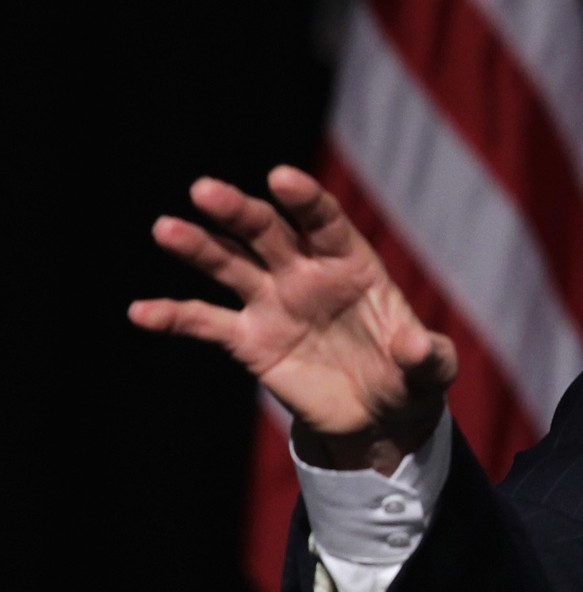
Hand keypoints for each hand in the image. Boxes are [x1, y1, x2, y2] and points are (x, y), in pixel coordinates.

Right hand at [128, 166, 455, 472]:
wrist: (380, 413)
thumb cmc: (412, 375)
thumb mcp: (433, 368)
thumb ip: (426, 354)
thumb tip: (412, 346)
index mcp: (352, 263)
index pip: (324, 221)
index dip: (305, 199)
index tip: (281, 178)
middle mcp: (306, 272)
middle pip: (267, 232)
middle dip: (238, 211)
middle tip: (205, 190)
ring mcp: (274, 303)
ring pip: (230, 266)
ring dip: (199, 247)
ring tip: (166, 228)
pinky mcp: (251, 340)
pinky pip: (207, 323)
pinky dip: (174, 316)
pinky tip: (140, 311)